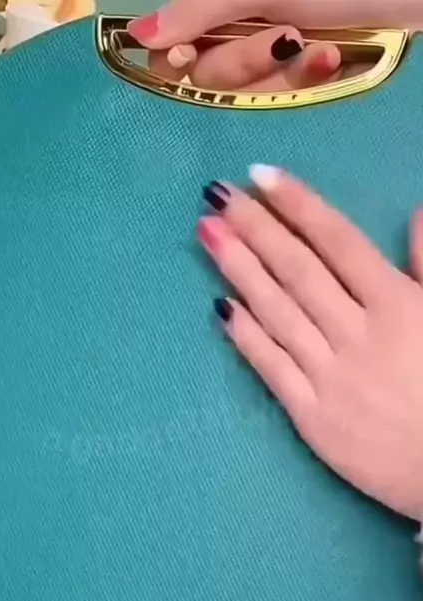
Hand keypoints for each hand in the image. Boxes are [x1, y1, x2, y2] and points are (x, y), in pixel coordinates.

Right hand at [129, 0, 421, 91]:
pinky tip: (329, 59)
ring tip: (320, 47)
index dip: (178, 63)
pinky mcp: (294, 80)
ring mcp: (266, 57)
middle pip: (207, 80)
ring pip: (246, 96)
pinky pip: (281, 99)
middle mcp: (233, 32)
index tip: (190, 60)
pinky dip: (307, 80)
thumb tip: (138, 35)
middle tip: (283, 35)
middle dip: (246, 63)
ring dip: (284, 74)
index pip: (170, 51)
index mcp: (215, 9)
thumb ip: (196, 12)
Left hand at [198, 170, 422, 521]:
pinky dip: (246, 336)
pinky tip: (220, 307)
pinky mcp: (312, 416)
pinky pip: (272, 367)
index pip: (338, 242)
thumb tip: (417, 211)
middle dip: (254, 228)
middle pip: (297, 270)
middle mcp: (359, 333)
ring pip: (277, 311)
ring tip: (207, 236)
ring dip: (239, 270)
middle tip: (216, 195)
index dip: (297, 205)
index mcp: (399, 305)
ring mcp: (331, 375)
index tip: (260, 175)